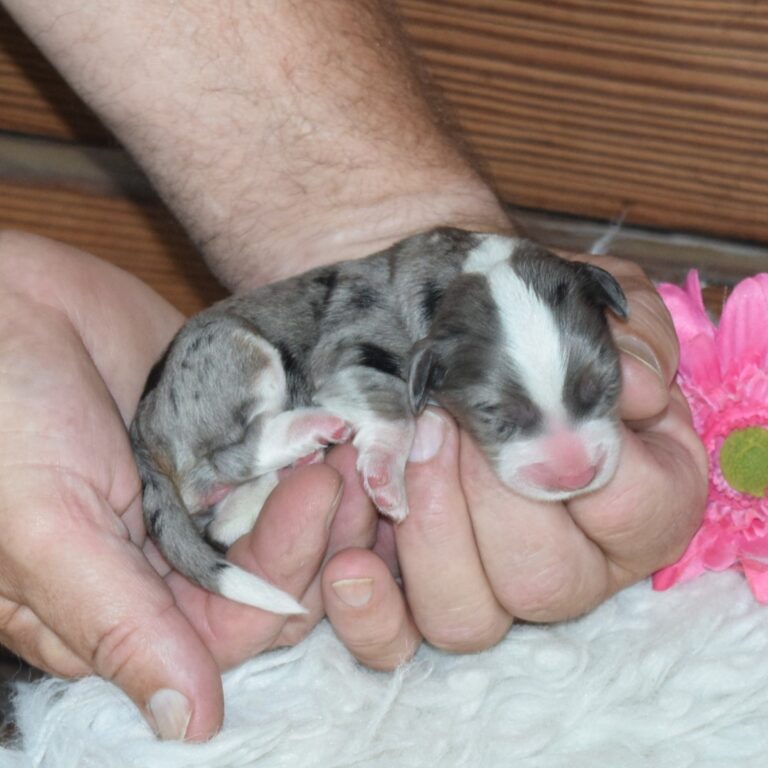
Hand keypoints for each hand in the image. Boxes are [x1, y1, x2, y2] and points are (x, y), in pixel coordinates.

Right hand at [0, 232, 370, 739]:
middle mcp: (168, 559)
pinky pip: (284, 462)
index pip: (231, 631)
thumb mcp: (48, 527)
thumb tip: (188, 725)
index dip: (282, 577)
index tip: (311, 497)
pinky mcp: (226, 441)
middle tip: (341, 464)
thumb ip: (118, 623)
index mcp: (120, 601)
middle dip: (316, 531)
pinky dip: (314, 446)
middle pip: (274, 578)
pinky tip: (344, 419)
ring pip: (289, 521)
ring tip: (350, 436)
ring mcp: (203, 496)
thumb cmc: (4, 413)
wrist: (12, 300)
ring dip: (327, 489)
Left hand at [322, 256, 708, 662]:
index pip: (634, 508)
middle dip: (486, 493)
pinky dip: (368, 607)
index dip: (578, 452)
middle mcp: (576, 562)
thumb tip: (632, 390)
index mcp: (640, 498)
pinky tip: (350, 556)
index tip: (528, 397)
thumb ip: (628, 339)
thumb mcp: (591, 310)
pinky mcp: (419, 593)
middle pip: (543, 581)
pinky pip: (396, 641)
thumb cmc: (526, 323)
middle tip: (447, 420)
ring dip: (427, 532)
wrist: (446, 328)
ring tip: (409, 451)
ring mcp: (494, 587)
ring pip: (467, 618)